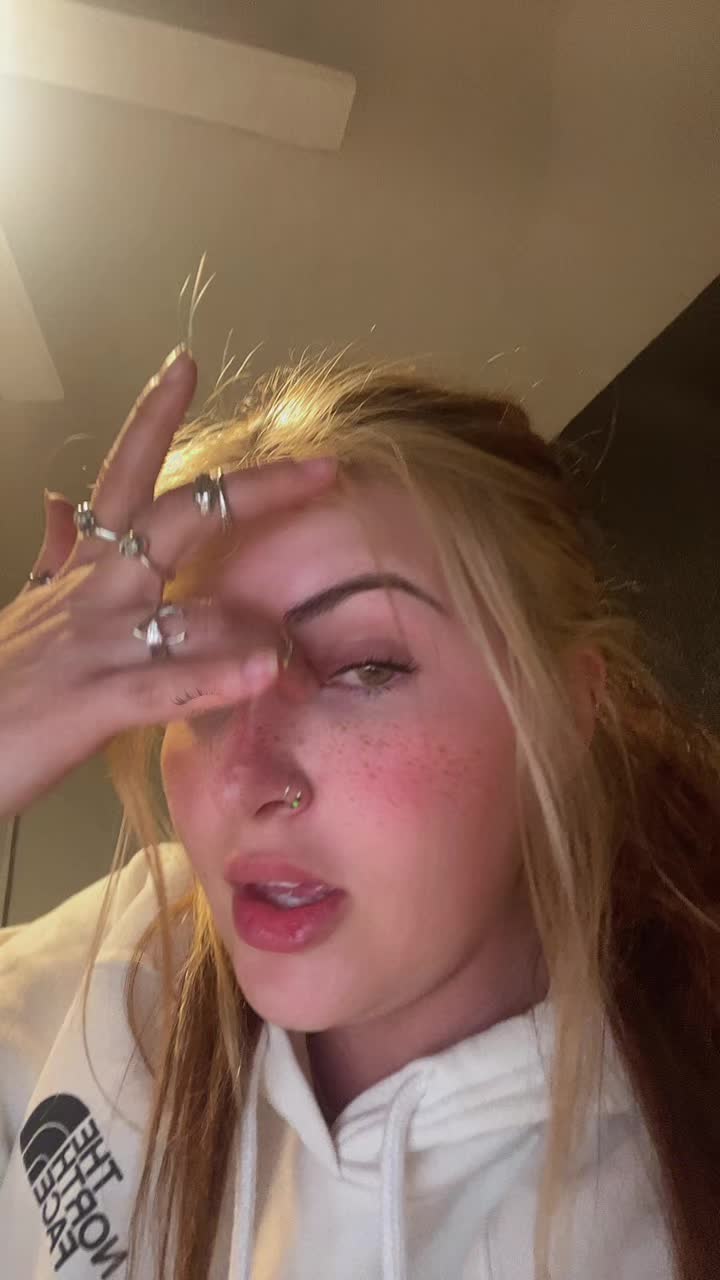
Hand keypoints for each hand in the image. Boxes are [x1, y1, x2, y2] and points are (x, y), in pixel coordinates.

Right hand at [0, 347, 336, 817]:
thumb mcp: (30, 608)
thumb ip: (57, 556)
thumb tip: (62, 499)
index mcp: (83, 573)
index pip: (120, 479)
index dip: (151, 418)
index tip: (185, 364)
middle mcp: (94, 594)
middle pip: (175, 519)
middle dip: (251, 491)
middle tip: (323, 469)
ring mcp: (95, 645)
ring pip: (185, 609)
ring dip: (248, 622)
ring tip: (297, 643)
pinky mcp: (91, 702)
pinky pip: (164, 686)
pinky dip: (215, 678)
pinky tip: (264, 674)